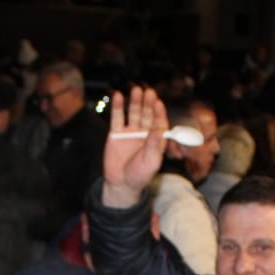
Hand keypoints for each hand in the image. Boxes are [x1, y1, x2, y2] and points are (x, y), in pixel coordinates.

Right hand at [101, 87, 168, 208]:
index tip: (158, 103)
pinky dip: (117, 107)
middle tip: (149, 92)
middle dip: (148, 103)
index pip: (159, 122)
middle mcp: (143, 134)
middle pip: (146, 114)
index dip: (159, 112)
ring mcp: (129, 132)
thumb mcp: (151, 162)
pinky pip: (117, 118)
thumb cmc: (140, 175)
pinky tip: (118, 96)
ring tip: (136, 90)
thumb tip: (157, 127)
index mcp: (155, 140)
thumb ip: (154, 144)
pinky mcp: (116, 134)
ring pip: (133, 113)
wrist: (121, 184)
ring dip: (135, 102)